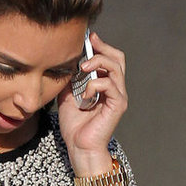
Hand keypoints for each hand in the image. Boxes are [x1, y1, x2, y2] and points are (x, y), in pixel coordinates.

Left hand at [56, 30, 127, 172]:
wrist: (79, 148)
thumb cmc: (75, 127)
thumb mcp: (67, 96)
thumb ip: (71, 80)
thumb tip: (66, 63)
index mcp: (105, 86)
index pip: (110, 59)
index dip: (101, 46)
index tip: (88, 38)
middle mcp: (115, 89)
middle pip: (118, 58)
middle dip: (103, 48)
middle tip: (89, 44)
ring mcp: (118, 96)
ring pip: (115, 67)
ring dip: (97, 63)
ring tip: (82, 69)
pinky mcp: (118, 105)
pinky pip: (109, 85)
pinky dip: (94, 85)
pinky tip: (84, 96)